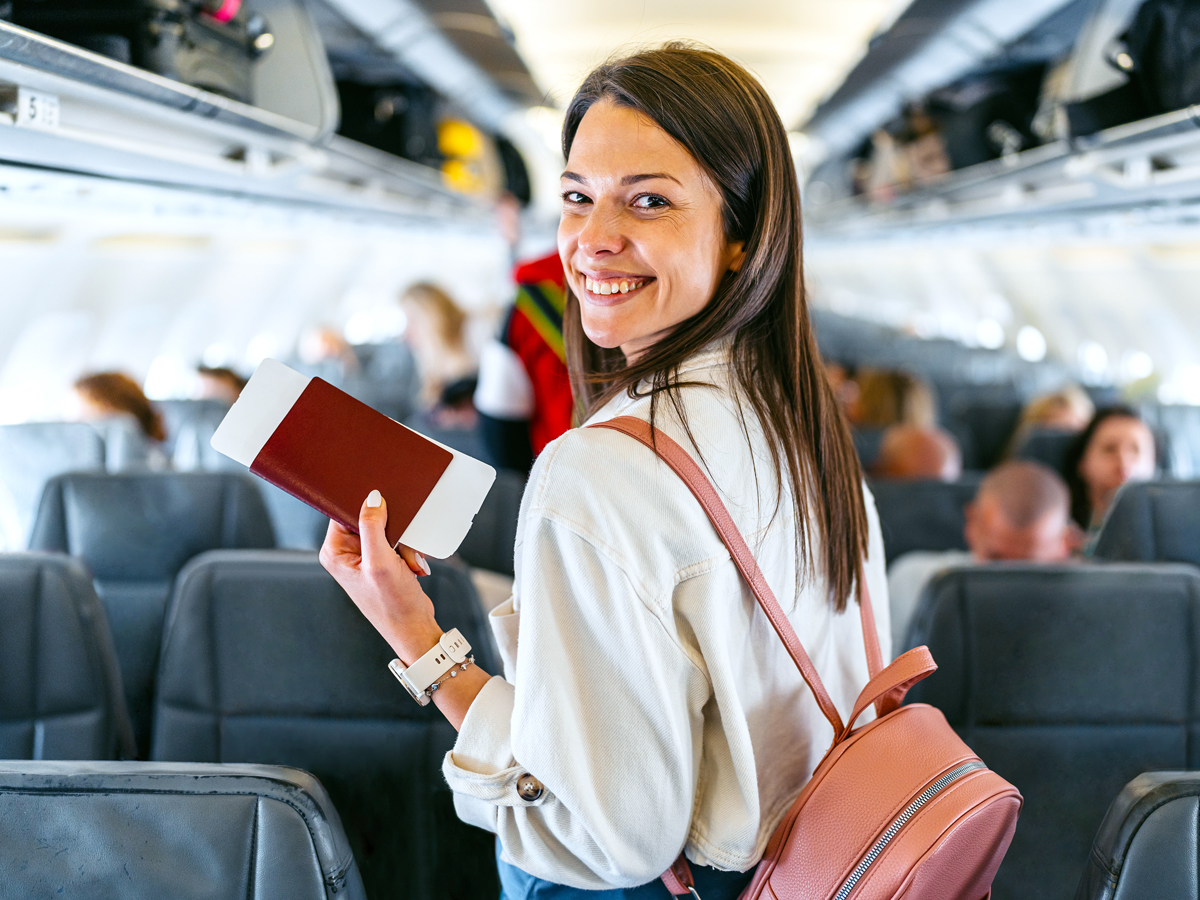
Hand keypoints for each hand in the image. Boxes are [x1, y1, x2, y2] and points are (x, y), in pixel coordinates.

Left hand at [319, 490, 442, 664]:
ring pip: (388, 529)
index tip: (385, 513)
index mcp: (335, 552)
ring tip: (407, 563)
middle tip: (400, 548)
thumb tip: (372, 497)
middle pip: (369, 519)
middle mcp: (346, 553)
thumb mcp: (380, 562)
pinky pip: (397, 541)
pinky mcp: (382, 561)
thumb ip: (372, 527)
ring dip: (404, 543)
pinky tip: (411, 566)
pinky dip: (408, 551)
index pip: (344, 512)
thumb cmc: (392, 604)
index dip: (365, 508)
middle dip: (392, 531)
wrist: (414, 628)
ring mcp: (365, 557)